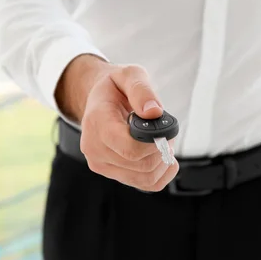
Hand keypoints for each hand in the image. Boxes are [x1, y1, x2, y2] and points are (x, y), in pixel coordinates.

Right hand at [55, 54, 178, 191]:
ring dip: (163, 161)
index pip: (129, 147)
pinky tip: (163, 157)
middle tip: (166, 132)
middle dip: (162, 149)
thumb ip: (142, 91)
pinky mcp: (112, 173)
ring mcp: (101, 164)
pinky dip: (161, 173)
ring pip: (145, 178)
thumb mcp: (130, 74)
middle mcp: (94, 148)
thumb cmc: (116, 87)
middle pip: (141, 164)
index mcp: (97, 122)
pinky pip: (145, 184)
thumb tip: (154, 112)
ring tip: (162, 141)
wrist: (99, 99)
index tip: (163, 129)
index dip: (154, 142)